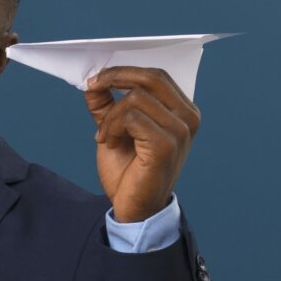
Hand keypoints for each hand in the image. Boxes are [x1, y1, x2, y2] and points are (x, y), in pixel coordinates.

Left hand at [83, 66, 198, 221]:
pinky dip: (112, 126)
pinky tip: (108, 142)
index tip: (97, 78)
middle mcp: (188, 118)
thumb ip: (108, 106)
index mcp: (182, 111)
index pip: (157, 76)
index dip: (125, 71)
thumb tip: (94, 82)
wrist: (134, 210)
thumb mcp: (116, 131)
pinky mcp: (166, 144)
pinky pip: (131, 116)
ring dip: (110, 116)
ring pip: (136, 98)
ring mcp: (180, 130)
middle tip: (92, 87)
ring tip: (104, 136)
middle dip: (116, 77)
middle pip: (151, 78)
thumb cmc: (129, 173)